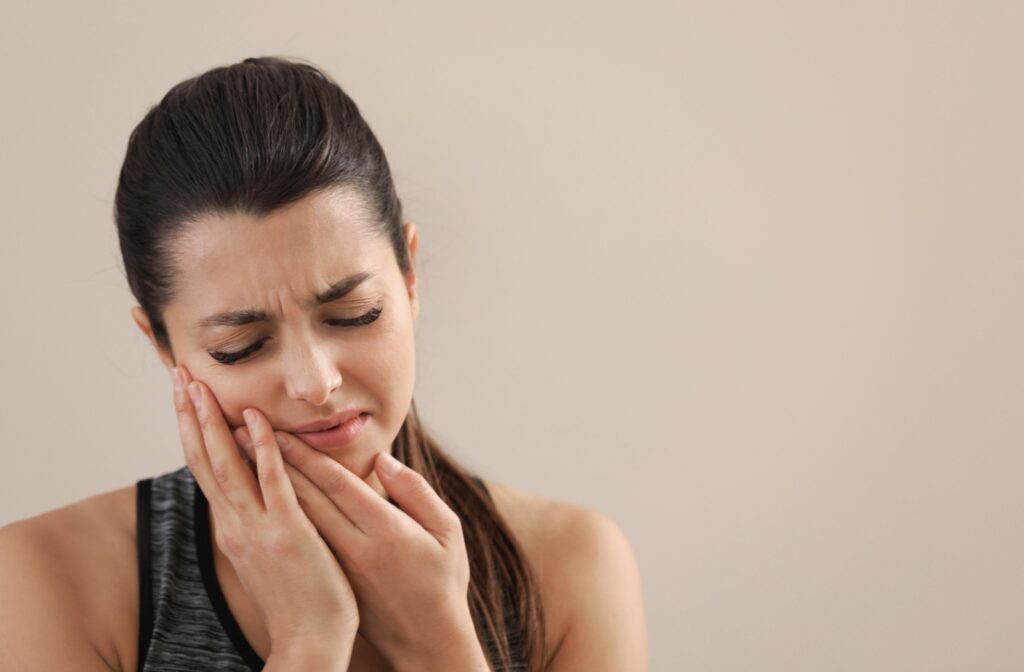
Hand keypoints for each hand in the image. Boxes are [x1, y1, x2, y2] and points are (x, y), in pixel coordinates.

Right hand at [170, 364, 359, 658]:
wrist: (310, 642)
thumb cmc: (297, 597)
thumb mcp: (265, 552)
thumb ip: (255, 518)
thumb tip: (251, 489)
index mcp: (232, 526)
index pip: (204, 467)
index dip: (191, 428)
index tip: (184, 393)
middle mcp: (236, 523)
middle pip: (204, 460)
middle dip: (189, 415)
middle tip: (177, 374)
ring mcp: (259, 528)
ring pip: (226, 466)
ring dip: (211, 423)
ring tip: (198, 385)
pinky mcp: (287, 533)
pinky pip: (272, 484)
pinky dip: (262, 449)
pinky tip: (255, 418)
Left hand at [234, 425, 479, 666]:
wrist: (425, 640)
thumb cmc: (441, 581)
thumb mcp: (446, 532)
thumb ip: (416, 492)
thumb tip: (383, 460)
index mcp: (386, 532)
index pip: (337, 485)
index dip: (306, 457)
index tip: (280, 431)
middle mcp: (355, 549)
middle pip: (307, 499)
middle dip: (273, 464)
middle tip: (242, 434)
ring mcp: (338, 568)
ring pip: (295, 519)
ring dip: (266, 488)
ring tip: (240, 461)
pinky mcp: (330, 582)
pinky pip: (298, 541)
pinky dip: (277, 515)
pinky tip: (259, 498)